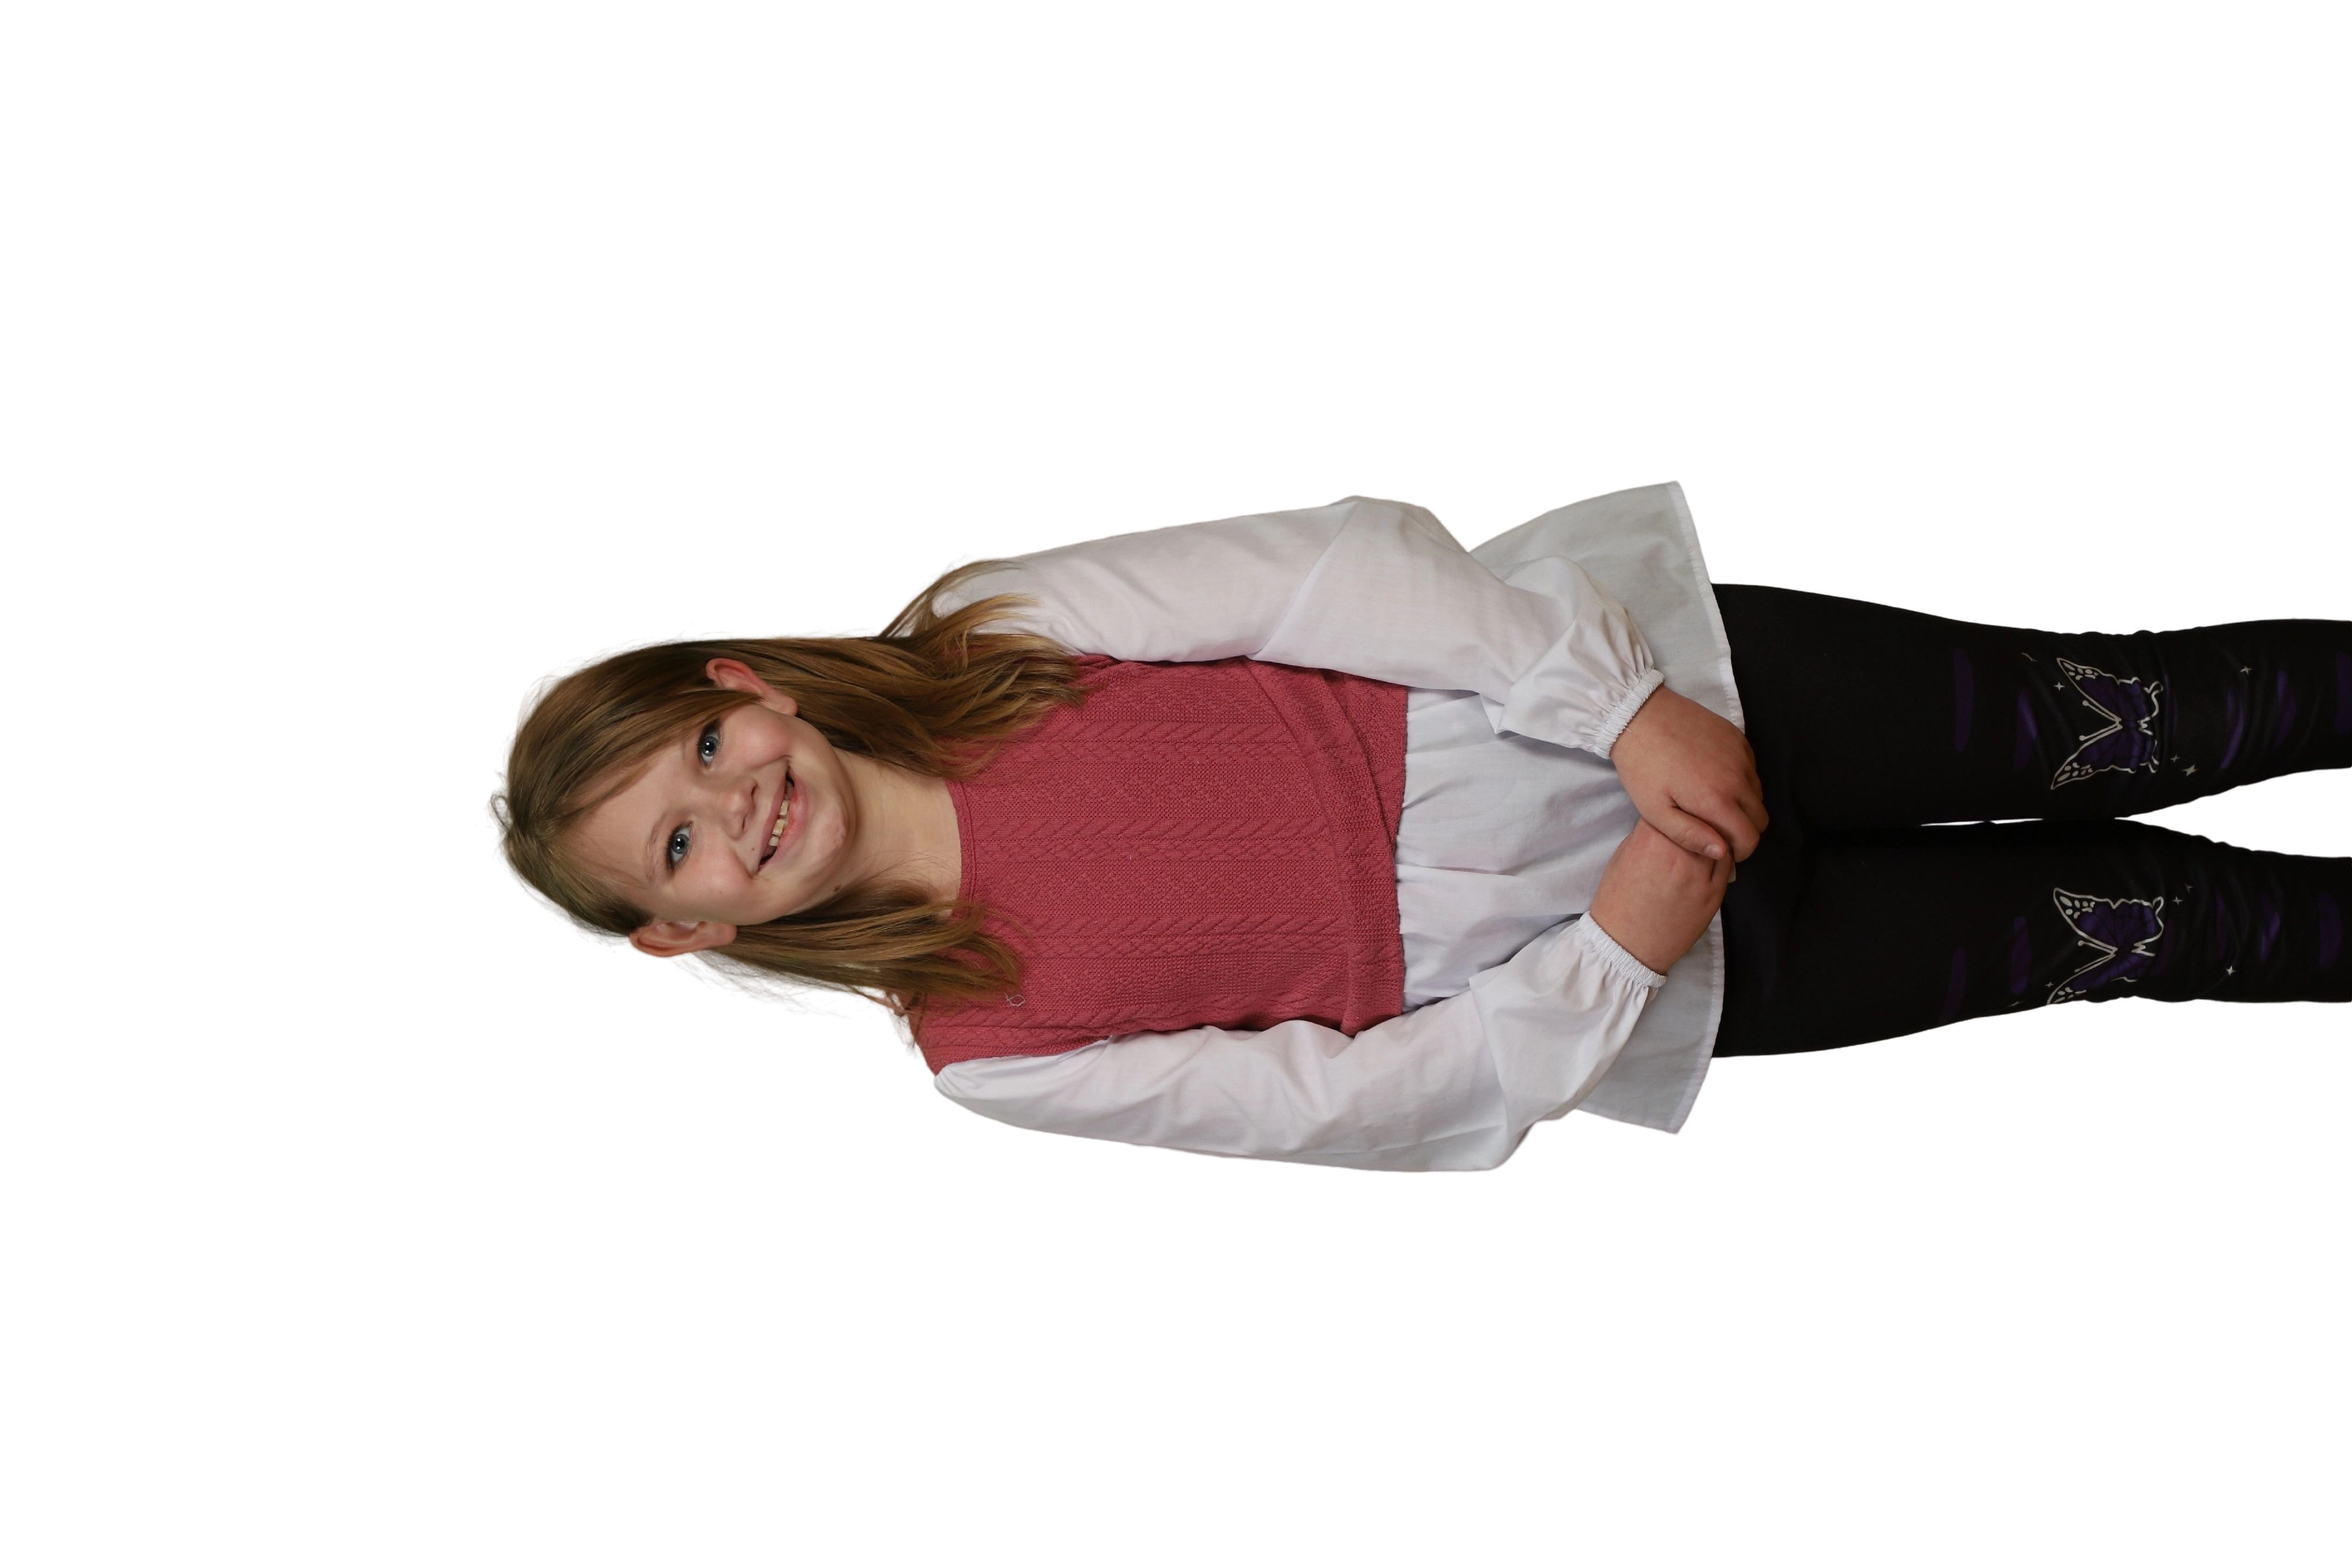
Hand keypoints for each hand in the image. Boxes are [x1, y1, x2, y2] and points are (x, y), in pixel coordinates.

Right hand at [1586, 819, 1731, 974]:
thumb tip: (1669, 821)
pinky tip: (1714, 854)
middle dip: (1697, 815)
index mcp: (1650, 841)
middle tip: (1694, 816)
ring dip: (1714, 832)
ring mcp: (1699, 875)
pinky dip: (1723, 854)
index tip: (1674, 808)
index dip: (1674, 805)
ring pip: (1719, 838)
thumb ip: (1648, 834)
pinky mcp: (1713, 894)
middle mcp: (1678, 855)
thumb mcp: (1624, 855)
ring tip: (1706, 833)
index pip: (1673, 807)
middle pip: (1700, 818)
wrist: (1627, 943)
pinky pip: (1727, 864)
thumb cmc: (1618, 900)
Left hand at [1609, 684, 1768, 864]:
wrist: (1638, 717)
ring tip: (1714, 804)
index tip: (1724, 851)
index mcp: (1717, 800)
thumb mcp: (1655, 811)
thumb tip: (1722, 853)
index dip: (1740, 851)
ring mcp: (1740, 755)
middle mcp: (1737, 778)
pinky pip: (1752, 768)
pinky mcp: (1738, 737)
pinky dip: (1741, 780)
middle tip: (1719, 831)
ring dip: (1743, 805)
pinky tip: (1714, 779)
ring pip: (1758, 793)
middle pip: (1760, 818)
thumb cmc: (1642, 768)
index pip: (1751, 838)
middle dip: (1745, 830)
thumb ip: (1690, 836)